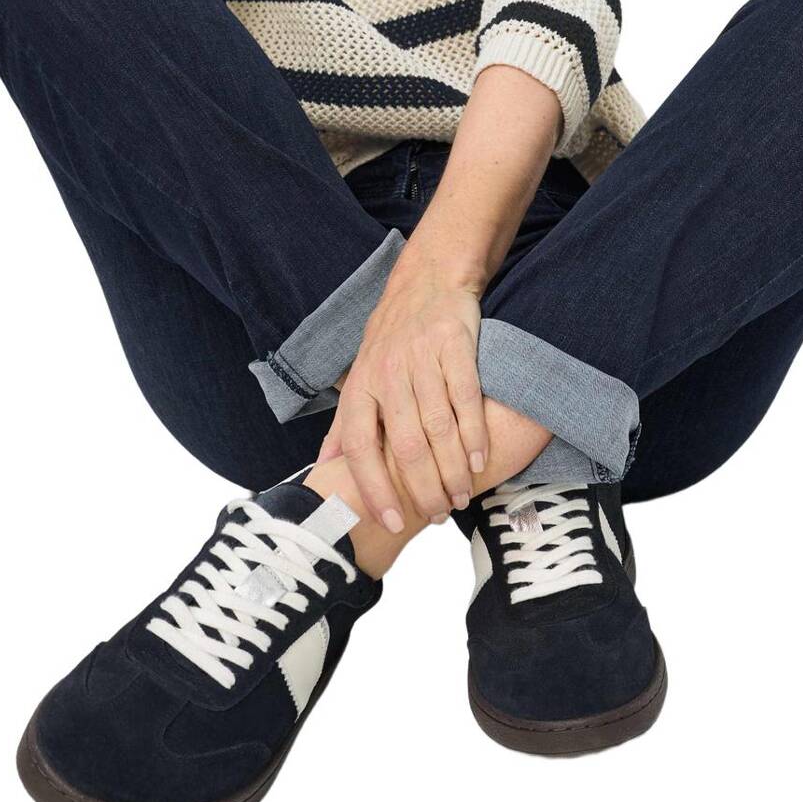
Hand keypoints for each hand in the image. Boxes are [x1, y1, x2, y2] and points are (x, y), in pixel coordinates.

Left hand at [316, 267, 489, 531]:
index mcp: (359, 386)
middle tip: (436, 516)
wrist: (427, 279)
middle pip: (404, 444)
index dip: (373, 487)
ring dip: (451, 470)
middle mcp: (386, 374)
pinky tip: (479, 460)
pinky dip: (473, 433)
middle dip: (422, 488)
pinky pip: (464, 397)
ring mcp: (420, 359)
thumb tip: (324, 469)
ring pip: (436, 427)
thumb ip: (344, 425)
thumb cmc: (391, 339)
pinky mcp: (453, 345)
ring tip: (461, 497)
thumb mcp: (358, 376)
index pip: (359, 446)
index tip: (389, 521)